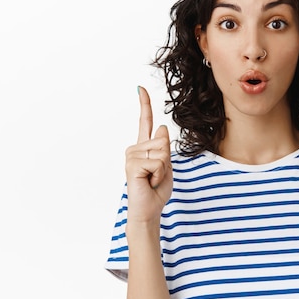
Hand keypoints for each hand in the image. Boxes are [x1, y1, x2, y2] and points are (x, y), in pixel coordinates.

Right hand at [124, 87, 172, 224]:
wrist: (148, 210)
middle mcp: (135, 148)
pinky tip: (149, 182)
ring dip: (163, 169)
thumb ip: (164, 147)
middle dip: (167, 160)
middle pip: (163, 141)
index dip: (144, 104)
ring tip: (152, 179)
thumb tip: (161, 127)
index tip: (140, 88)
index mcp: (143, 147)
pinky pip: (158, 162)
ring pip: (162, 151)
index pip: (144, 121)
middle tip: (156, 176)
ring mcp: (131, 155)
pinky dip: (159, 175)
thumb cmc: (156, 190)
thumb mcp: (166, 165)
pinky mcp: (132, 164)